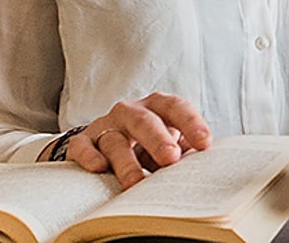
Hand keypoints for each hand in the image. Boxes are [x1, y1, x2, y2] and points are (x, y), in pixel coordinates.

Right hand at [58, 93, 212, 188]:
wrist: (108, 145)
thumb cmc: (151, 145)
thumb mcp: (172, 142)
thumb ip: (185, 149)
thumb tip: (202, 167)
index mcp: (159, 106)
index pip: (177, 108)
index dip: (192, 124)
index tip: (205, 144)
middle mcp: (132, 112)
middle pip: (145, 122)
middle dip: (158, 140)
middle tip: (170, 159)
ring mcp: (106, 125)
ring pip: (115, 140)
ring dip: (126, 162)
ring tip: (136, 182)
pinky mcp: (83, 141)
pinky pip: (82, 146)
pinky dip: (89, 156)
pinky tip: (99, 167)